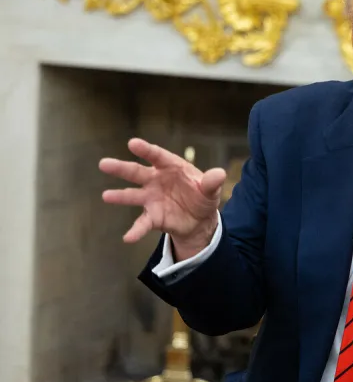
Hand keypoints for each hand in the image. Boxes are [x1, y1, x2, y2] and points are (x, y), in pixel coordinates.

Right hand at [99, 138, 226, 259]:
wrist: (200, 218)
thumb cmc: (202, 195)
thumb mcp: (211, 189)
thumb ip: (212, 182)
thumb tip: (219, 174)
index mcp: (171, 167)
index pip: (157, 156)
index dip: (146, 150)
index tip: (132, 143)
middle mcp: (156, 180)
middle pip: (137, 172)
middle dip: (121, 168)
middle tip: (104, 163)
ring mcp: (151, 198)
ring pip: (133, 195)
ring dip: (120, 196)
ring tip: (106, 196)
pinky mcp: (152, 216)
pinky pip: (142, 223)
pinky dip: (135, 230)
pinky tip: (128, 238)